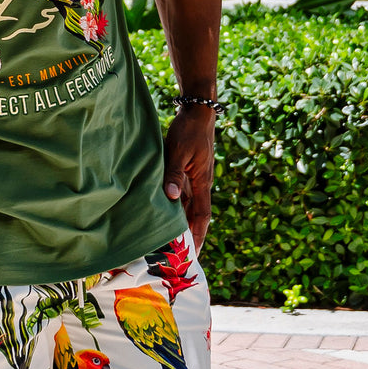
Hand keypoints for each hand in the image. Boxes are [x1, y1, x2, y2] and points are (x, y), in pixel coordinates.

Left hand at [163, 105, 214, 251]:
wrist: (198, 111)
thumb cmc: (189, 131)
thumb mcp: (179, 152)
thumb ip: (174, 175)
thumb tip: (172, 197)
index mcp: (202, 183)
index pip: (201, 217)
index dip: (198, 236)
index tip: (194, 255)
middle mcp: (200, 185)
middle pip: (194, 216)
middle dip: (189, 236)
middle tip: (179, 257)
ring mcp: (194, 178)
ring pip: (187, 207)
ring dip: (180, 223)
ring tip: (169, 241)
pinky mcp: (186, 171)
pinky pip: (181, 195)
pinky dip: (174, 207)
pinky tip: (164, 215)